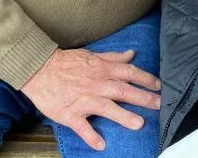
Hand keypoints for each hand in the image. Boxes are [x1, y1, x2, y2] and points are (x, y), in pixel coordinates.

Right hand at [21, 47, 160, 150]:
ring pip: (106, 107)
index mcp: (102, 69)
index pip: (128, 72)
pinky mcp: (70, 113)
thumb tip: (132, 54)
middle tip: (158, 104)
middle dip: (142, 97)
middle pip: (123, 90)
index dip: (145, 78)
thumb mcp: (92, 54)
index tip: (158, 85)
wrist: (39, 70)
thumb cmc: (67, 62)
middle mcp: (96, 84)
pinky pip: (81, 126)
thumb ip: (113, 57)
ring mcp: (83, 99)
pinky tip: (101, 144)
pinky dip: (90, 135)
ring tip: (139, 124)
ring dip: (123, 116)